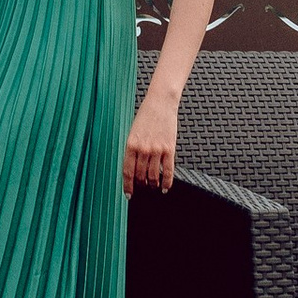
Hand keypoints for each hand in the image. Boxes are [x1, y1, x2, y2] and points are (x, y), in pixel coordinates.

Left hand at [123, 78, 180, 196]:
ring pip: (153, 176)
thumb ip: (133, 149)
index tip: (129, 194)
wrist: (161, 102)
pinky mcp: (169, 149)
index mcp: (131, 144)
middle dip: (140, 185)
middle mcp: (143, 149)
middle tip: (142, 188)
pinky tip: (165, 188)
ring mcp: (157, 150)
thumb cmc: (146, 115)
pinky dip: (167, 183)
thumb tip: (133, 168)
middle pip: (140, 175)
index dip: (128, 185)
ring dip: (152, 185)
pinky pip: (168, 171)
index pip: (127, 171)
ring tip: (152, 186)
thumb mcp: (133, 132)